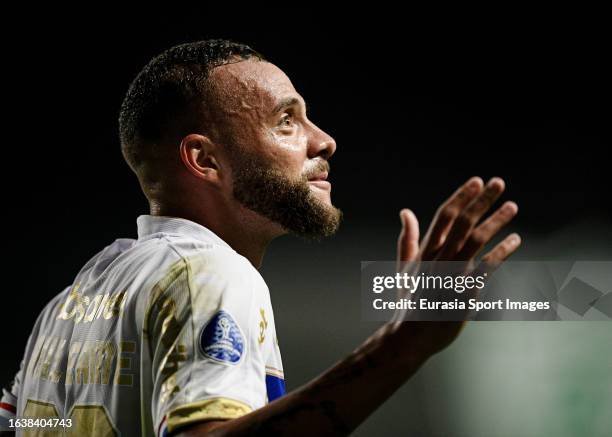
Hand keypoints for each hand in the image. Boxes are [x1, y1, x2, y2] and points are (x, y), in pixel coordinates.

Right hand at [391, 176, 520, 354]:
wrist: (410, 336)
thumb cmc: (409, 301)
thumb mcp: (404, 267)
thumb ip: (407, 239)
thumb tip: (405, 211)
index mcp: (424, 250)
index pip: (444, 216)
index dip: (461, 197)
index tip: (477, 181)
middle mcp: (438, 258)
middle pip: (462, 222)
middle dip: (481, 200)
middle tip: (498, 182)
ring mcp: (452, 275)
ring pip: (476, 240)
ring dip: (496, 221)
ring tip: (513, 206)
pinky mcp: (465, 292)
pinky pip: (487, 267)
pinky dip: (502, 252)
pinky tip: (516, 239)